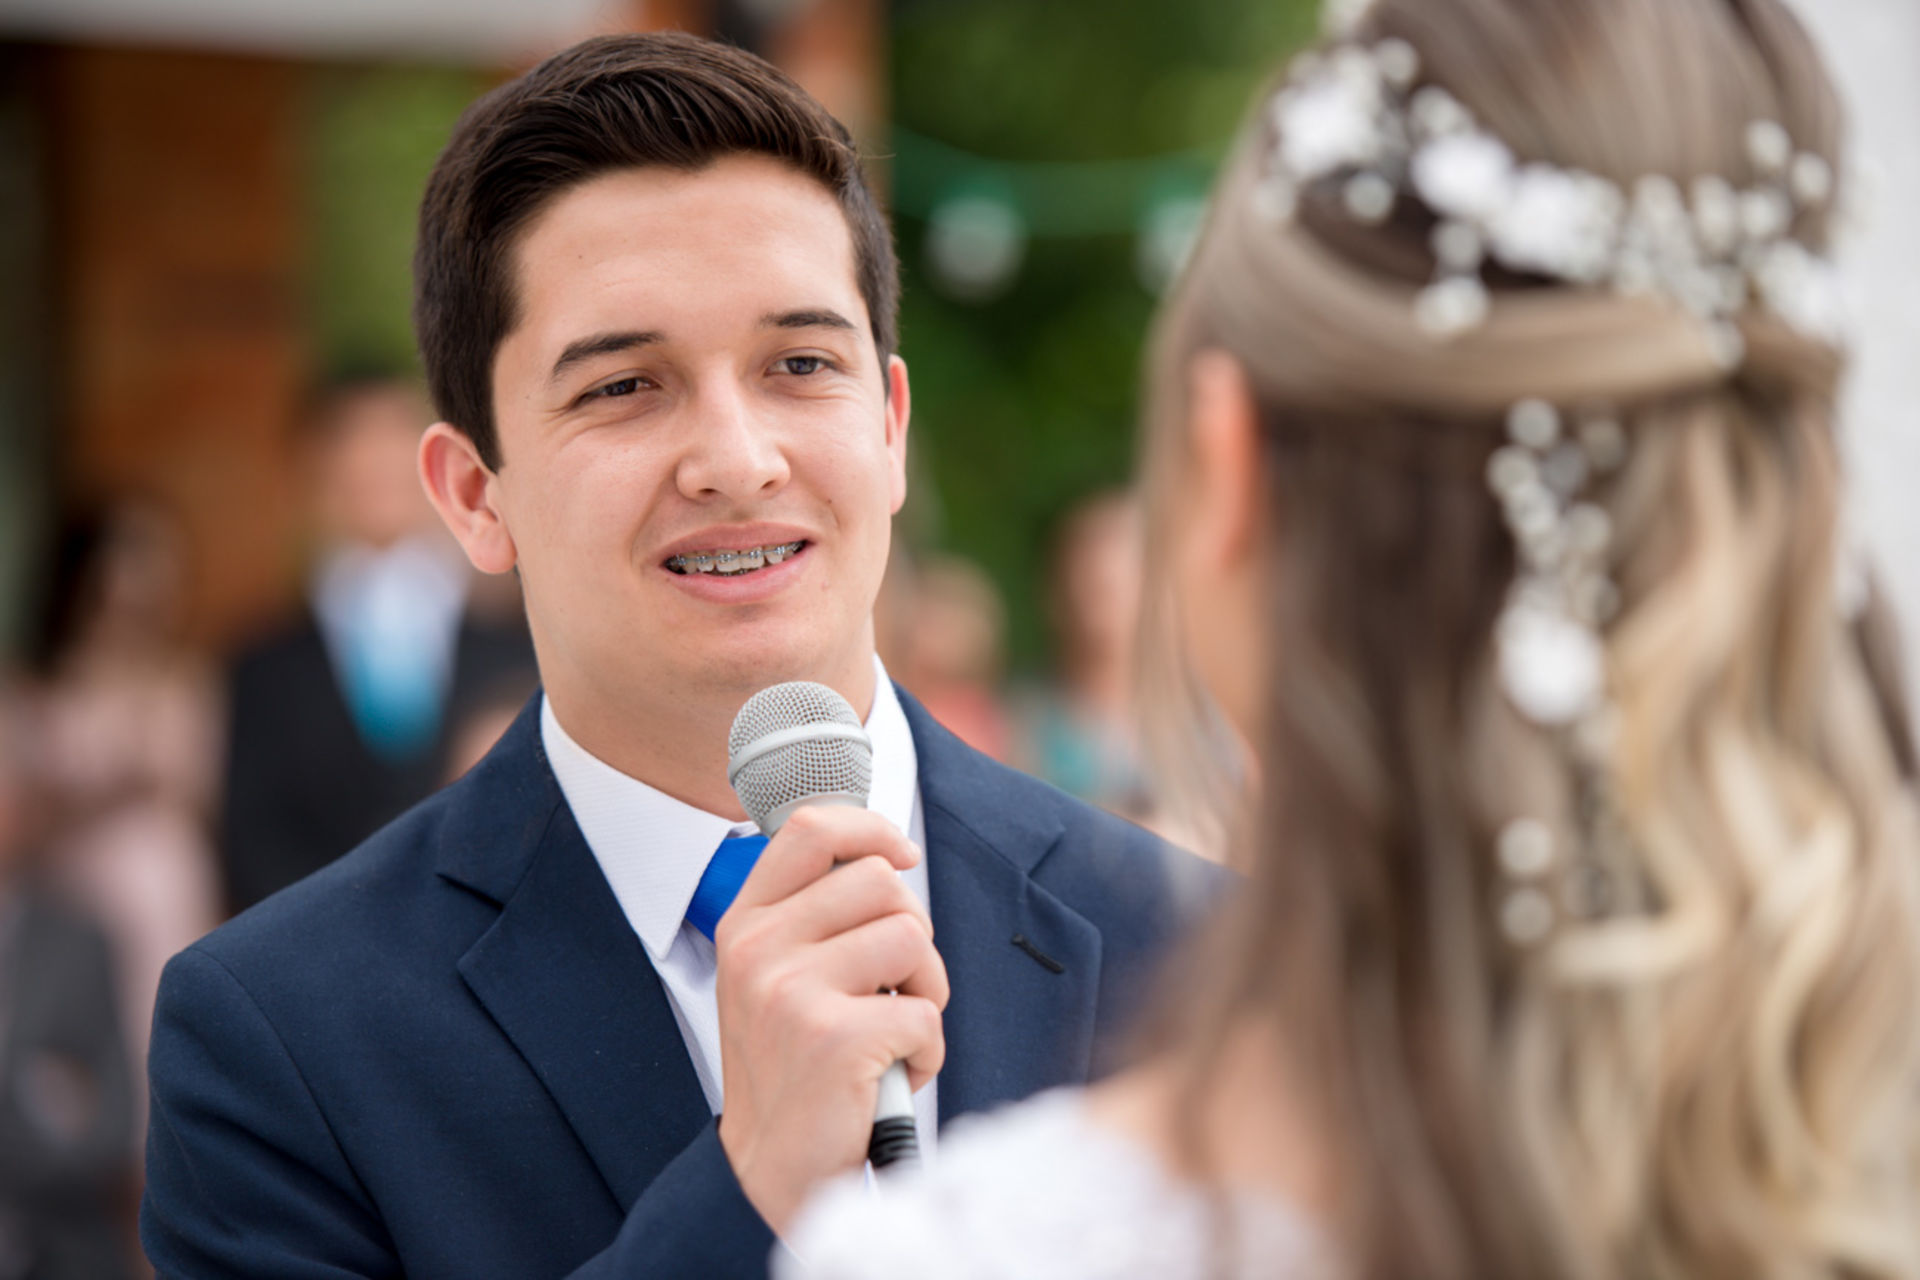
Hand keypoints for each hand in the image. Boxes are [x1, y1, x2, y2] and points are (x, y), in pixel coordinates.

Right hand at [712, 805, 947, 1232]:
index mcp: (744, 924)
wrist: (768, 1170)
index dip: (871, 829)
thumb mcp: (776, 977)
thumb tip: (888, 853)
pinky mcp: (834, 1037)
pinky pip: (925, 1011)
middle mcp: (758, 948)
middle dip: (912, 931)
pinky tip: (891, 1075)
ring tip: (894, 1032)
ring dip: (926, 990)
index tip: (901, 856)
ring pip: (913, 939)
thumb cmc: (793, 1069)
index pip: (810, 828)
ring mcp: (791, 991)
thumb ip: (814, 915)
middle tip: (893, 985)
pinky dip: (927, 1050)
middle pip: (881, 881)